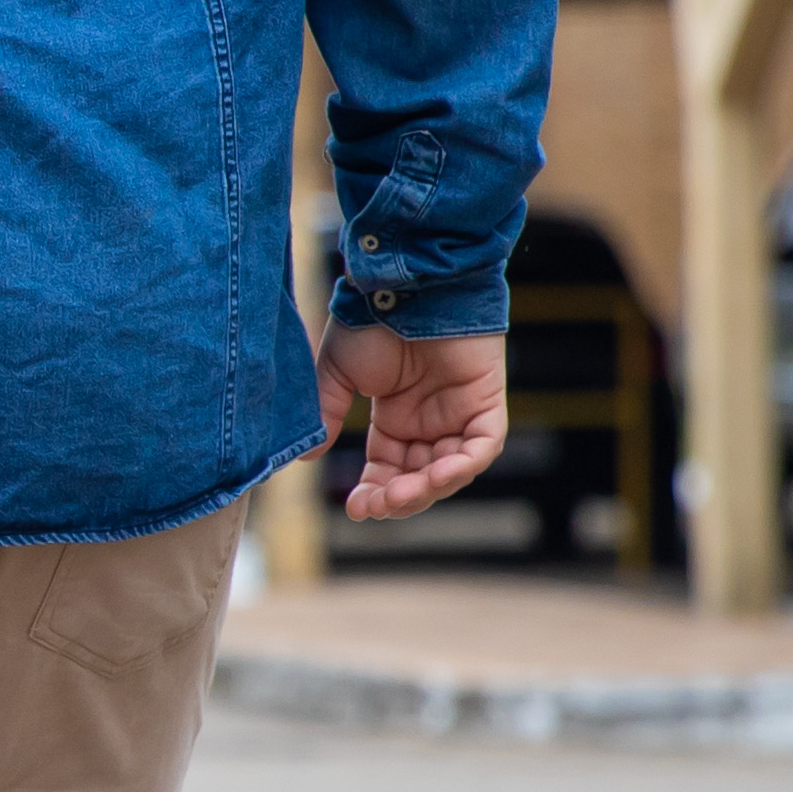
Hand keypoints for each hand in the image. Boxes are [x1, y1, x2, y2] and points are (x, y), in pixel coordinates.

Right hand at [324, 324, 507, 521]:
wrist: (404, 283)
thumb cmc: (371, 320)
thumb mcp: (337, 373)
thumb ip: (325, 412)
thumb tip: (307, 455)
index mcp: (395, 418)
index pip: (388, 470)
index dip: (374, 493)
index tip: (354, 508)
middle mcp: (429, 421)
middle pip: (419, 478)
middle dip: (399, 498)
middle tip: (377, 505)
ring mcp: (459, 413)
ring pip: (451, 470)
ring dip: (428, 488)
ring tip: (401, 495)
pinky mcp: (485, 402)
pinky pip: (482, 446)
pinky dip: (464, 464)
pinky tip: (437, 474)